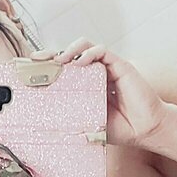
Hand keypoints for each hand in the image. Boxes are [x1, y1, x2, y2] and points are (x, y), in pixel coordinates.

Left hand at [31, 39, 169, 146]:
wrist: (144, 129)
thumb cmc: (121, 128)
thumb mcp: (90, 121)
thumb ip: (74, 116)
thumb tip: (46, 123)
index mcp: (87, 86)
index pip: (64, 70)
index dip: (48, 67)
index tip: (32, 70)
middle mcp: (95, 73)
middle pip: (70, 55)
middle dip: (51, 54)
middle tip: (37, 59)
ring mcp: (108, 67)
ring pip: (85, 47)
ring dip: (69, 50)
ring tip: (59, 60)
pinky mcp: (120, 65)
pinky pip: (102, 51)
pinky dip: (90, 53)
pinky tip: (81, 62)